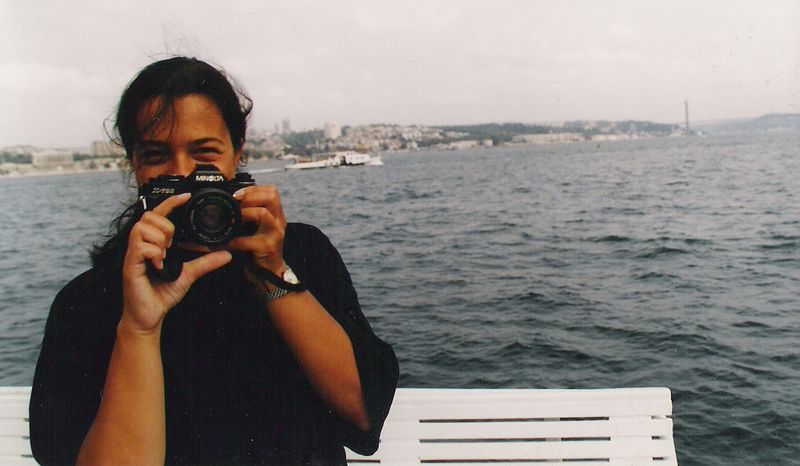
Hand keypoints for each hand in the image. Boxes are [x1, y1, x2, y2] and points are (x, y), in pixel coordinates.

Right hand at [121, 193, 231, 333]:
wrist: (150, 316)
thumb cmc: (162, 293)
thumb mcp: (189, 274)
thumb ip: (205, 262)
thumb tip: (226, 254)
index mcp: (152, 243)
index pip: (158, 214)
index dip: (171, 202)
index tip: (186, 196)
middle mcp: (140, 245)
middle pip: (149, 216)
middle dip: (166, 227)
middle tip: (172, 246)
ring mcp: (133, 254)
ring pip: (143, 228)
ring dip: (160, 240)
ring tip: (164, 257)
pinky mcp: (129, 265)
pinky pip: (141, 247)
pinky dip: (155, 254)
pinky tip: (159, 266)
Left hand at [228, 185, 286, 276]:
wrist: (271, 271)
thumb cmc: (261, 247)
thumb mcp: (260, 227)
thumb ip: (251, 214)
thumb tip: (230, 201)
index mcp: (277, 214)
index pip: (271, 191)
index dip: (253, 188)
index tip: (237, 194)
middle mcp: (279, 221)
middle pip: (271, 196)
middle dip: (250, 195)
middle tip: (235, 202)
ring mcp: (275, 234)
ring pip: (263, 214)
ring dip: (244, 213)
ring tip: (232, 219)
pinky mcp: (267, 247)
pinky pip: (247, 240)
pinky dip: (232, 241)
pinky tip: (224, 242)